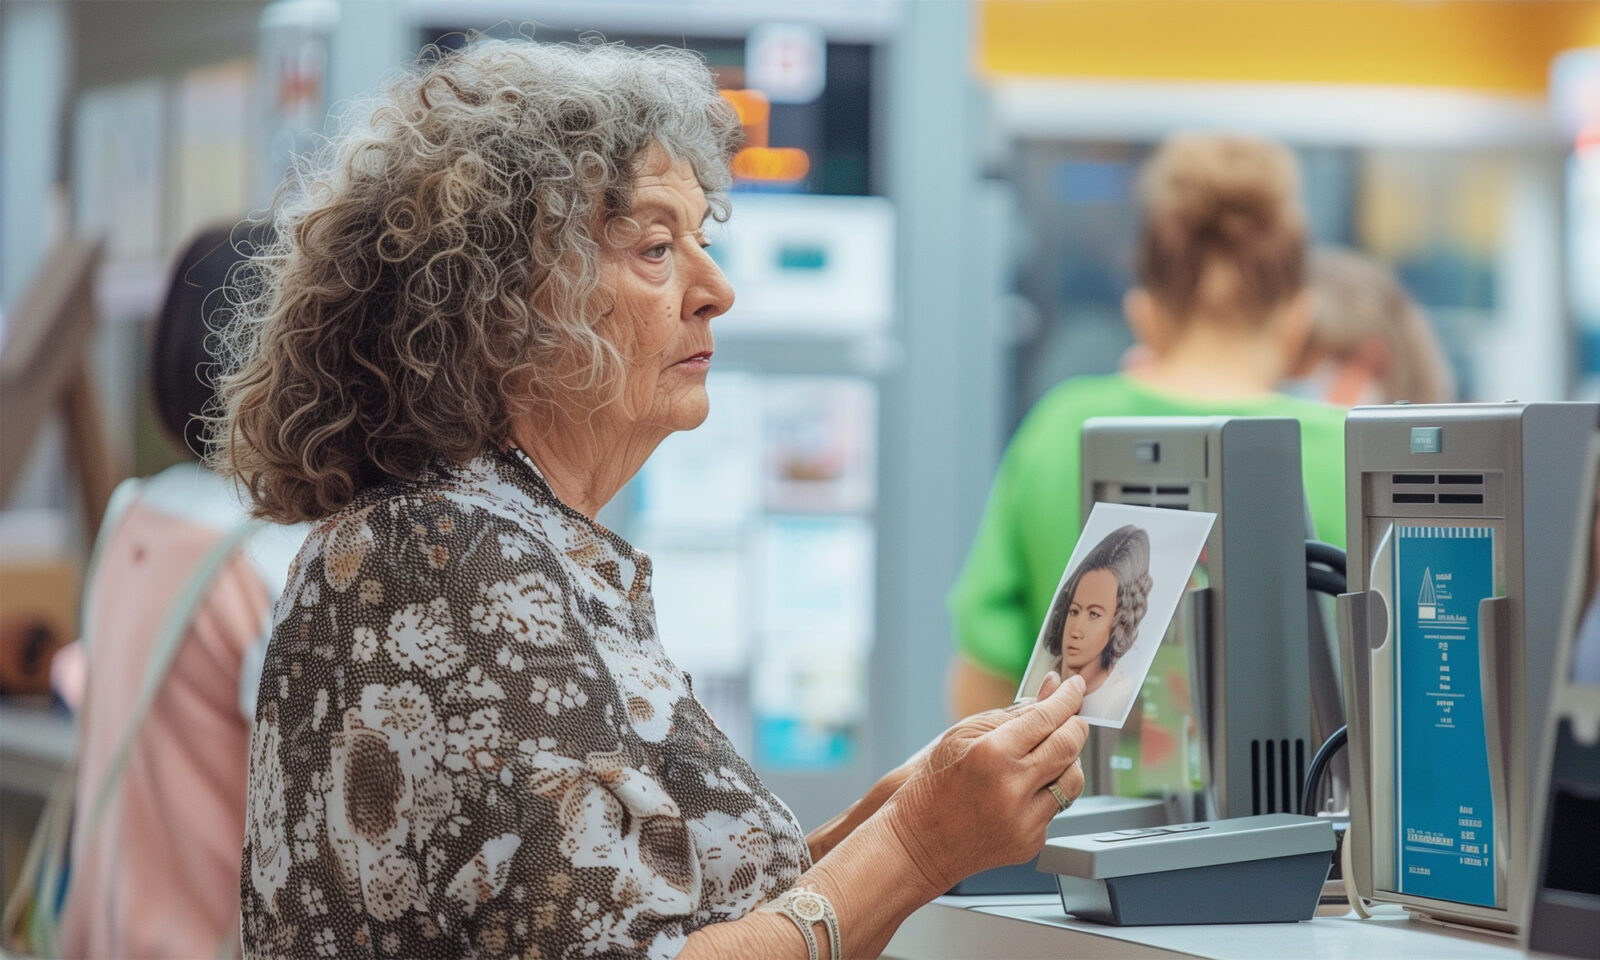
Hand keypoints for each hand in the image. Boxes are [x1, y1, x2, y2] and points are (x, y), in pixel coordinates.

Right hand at [878, 672, 1088, 892]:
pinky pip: (1057, 808)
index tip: (1075, 688)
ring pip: (1073, 780)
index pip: (1047, 718)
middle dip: (1076, 725)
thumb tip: (1051, 689)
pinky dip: (1049, 791)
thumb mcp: (963, 735)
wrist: (918, 842)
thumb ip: (1013, 713)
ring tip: (1050, 753)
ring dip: (1069, 760)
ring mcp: (1024, 821)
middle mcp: (1012, 789)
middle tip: (1072, 715)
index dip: (1067, 698)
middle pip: (1069, 747)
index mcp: (992, 754)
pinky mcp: (1031, 842)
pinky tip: (1027, 787)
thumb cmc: (934, 784)